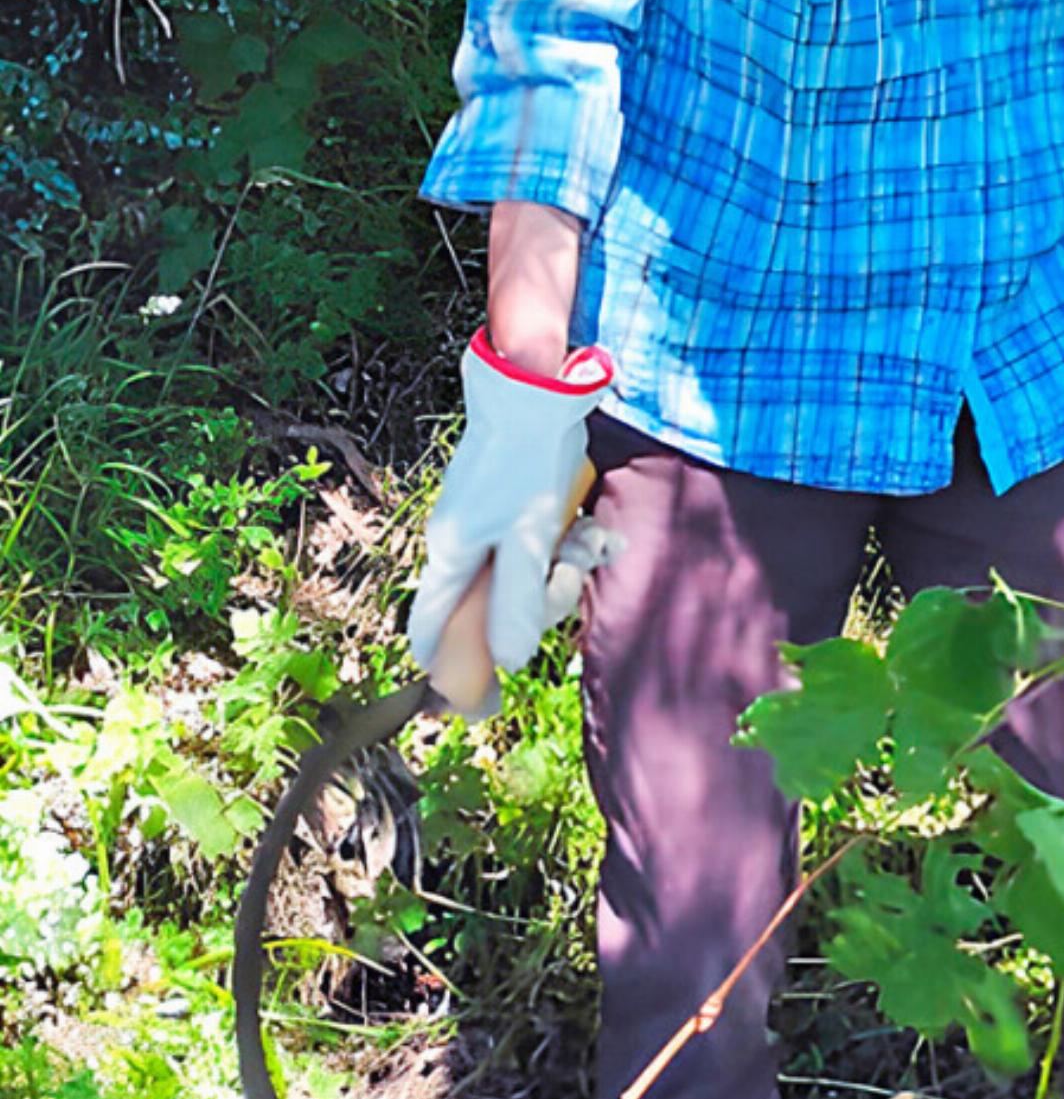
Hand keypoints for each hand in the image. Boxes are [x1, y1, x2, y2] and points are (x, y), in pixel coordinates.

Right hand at [406, 331, 616, 706]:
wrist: (537, 392)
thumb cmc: (524, 465)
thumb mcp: (525, 541)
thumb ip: (516, 604)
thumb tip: (508, 662)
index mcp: (449, 558)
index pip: (430, 635)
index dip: (452, 676)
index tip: (484, 707)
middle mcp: (464, 547)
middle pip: (494, 611)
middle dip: (542, 603)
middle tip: (568, 575)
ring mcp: (493, 528)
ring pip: (527, 579)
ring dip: (567, 568)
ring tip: (589, 541)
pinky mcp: (520, 510)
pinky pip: (543, 548)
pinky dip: (572, 544)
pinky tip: (596, 531)